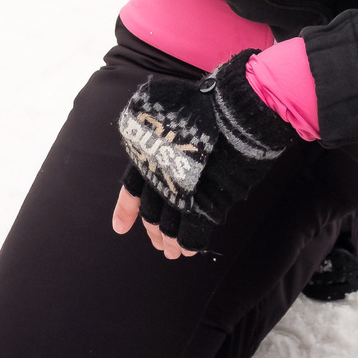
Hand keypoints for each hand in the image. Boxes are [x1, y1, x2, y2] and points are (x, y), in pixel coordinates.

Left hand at [113, 51, 298, 252]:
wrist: (236, 112)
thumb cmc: (208, 105)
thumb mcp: (171, 112)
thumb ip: (162, 134)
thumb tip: (160, 142)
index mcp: (148, 154)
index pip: (132, 187)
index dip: (125, 210)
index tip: (120, 228)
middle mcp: (160, 176)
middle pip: (151, 212)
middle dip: (154, 231)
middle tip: (157, 242)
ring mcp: (181, 192)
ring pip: (169, 226)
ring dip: (169, 241)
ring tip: (172, 251)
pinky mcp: (205, 204)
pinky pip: (192, 232)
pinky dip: (190, 243)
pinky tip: (190, 249)